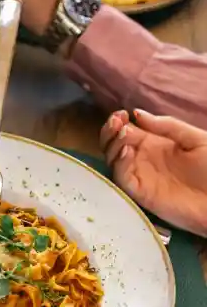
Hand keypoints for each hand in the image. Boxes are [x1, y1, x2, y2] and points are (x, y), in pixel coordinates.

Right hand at [100, 109, 206, 237]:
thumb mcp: (196, 139)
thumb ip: (168, 126)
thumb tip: (137, 113)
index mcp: (153, 144)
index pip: (126, 131)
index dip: (119, 121)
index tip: (121, 114)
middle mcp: (141, 159)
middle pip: (113, 144)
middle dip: (110, 131)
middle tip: (117, 122)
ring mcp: (139, 176)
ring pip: (112, 160)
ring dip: (112, 145)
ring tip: (123, 135)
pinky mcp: (140, 193)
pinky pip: (122, 178)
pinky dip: (119, 164)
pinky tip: (127, 152)